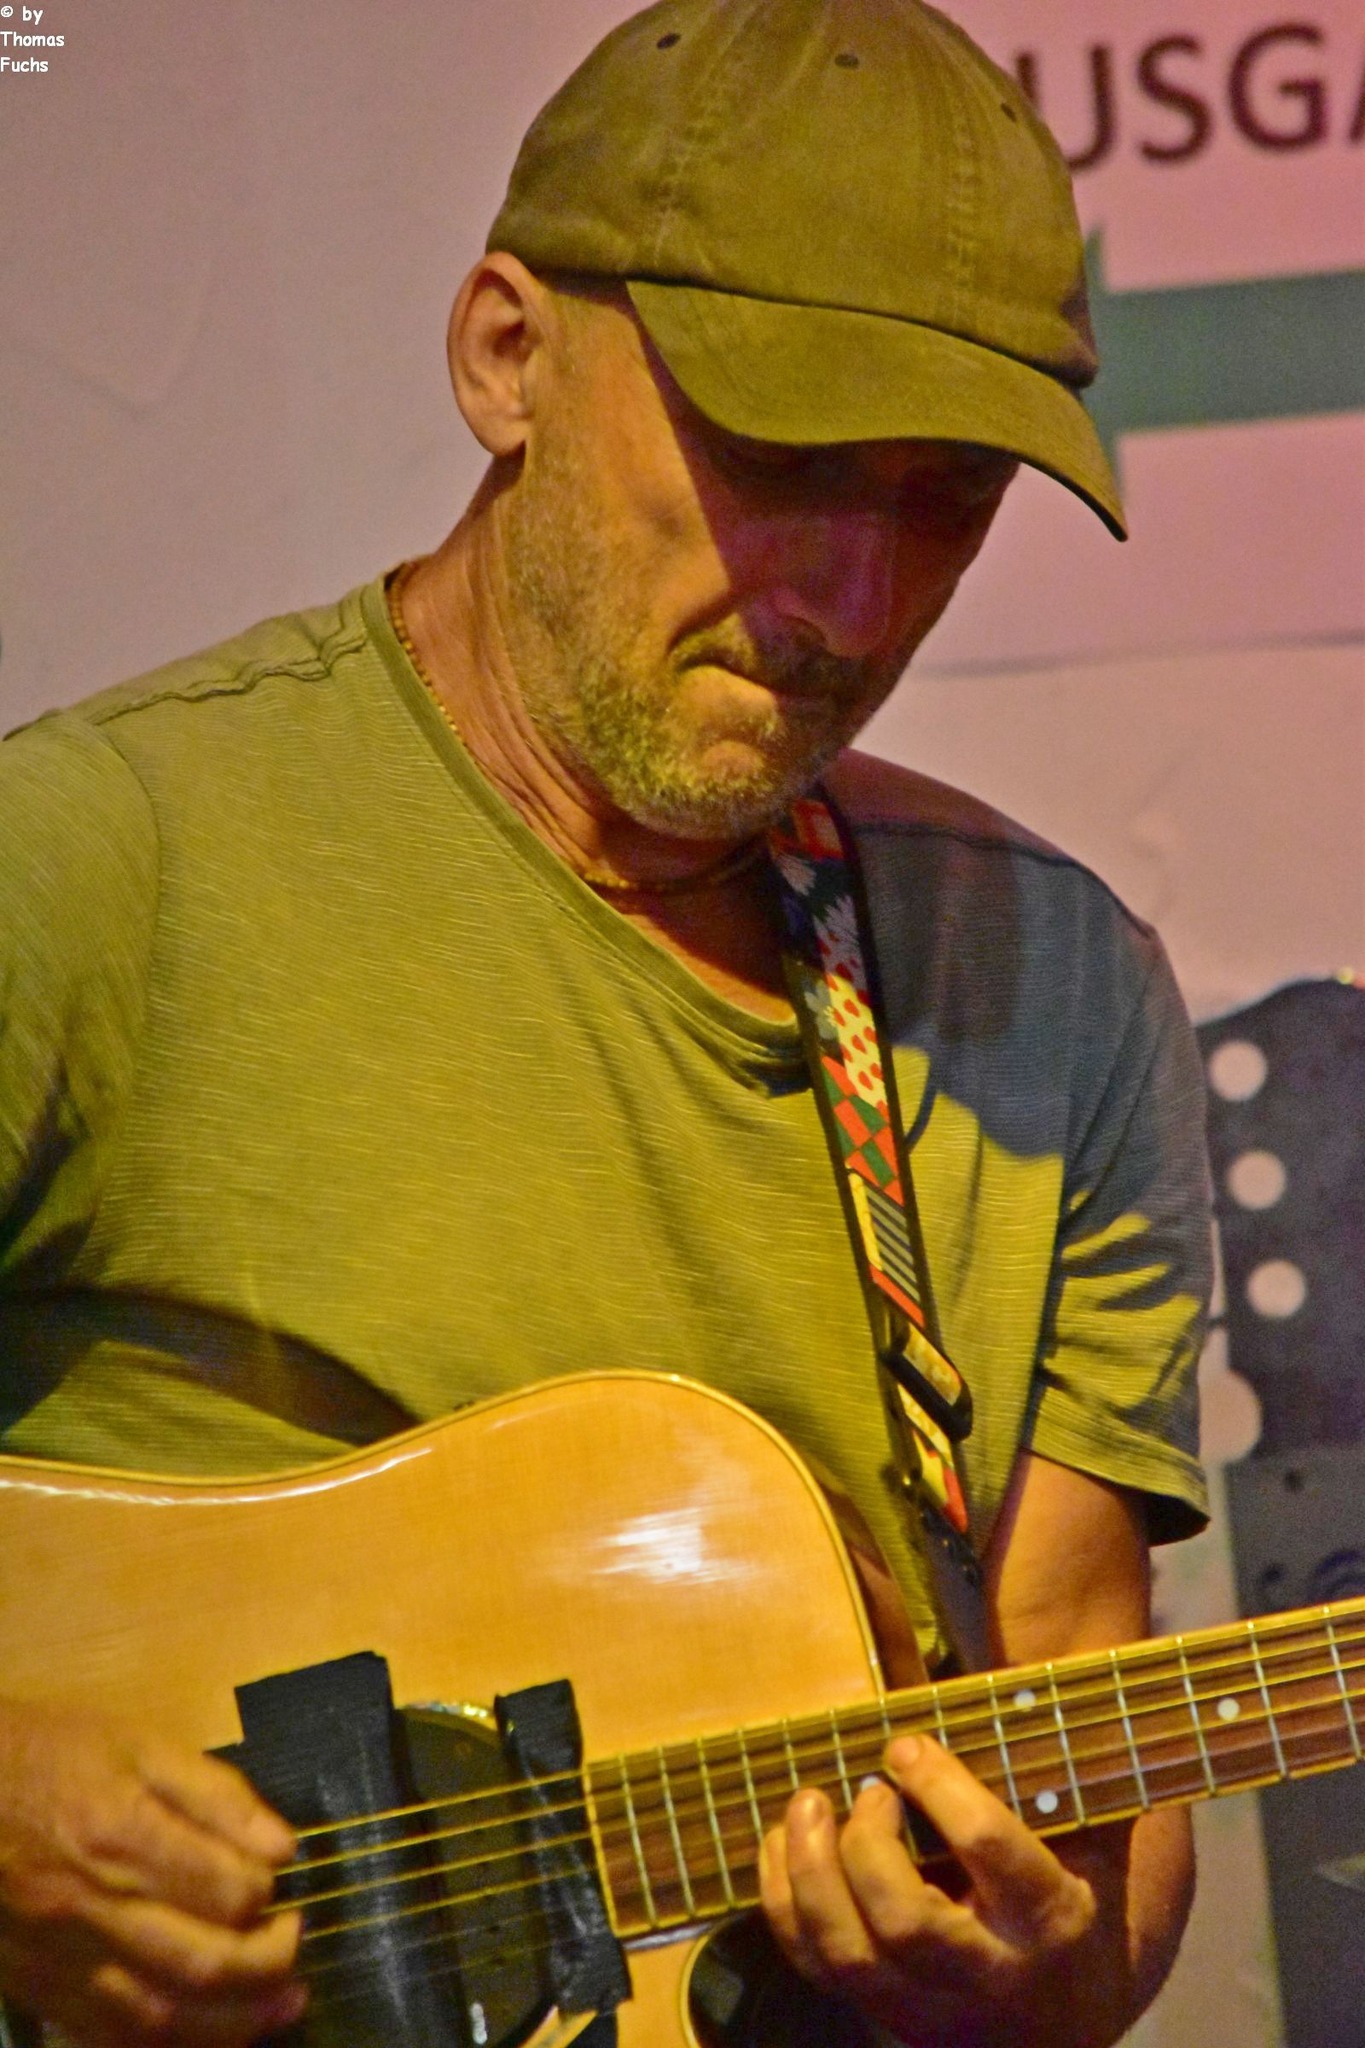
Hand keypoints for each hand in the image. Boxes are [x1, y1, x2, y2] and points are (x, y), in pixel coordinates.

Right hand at [0, 1696, 304, 2045]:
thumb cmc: (51, 1753)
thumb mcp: (137, 1743)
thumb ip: (215, 1794)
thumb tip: (284, 1847)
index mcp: (123, 1835)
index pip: (226, 1891)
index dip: (270, 1895)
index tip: (285, 1883)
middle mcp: (95, 1909)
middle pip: (201, 1965)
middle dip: (268, 1965)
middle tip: (297, 1943)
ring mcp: (64, 1959)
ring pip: (161, 2018)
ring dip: (235, 2023)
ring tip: (283, 2006)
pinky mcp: (40, 1988)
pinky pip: (110, 2037)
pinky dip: (169, 2044)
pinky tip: (208, 2033)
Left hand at [759, 1734, 1136, 2047]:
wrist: (1069, 2022)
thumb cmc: (1076, 1900)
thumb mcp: (1094, 1841)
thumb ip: (1068, 1771)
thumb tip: (1039, 1678)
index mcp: (1048, 1917)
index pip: (989, 1848)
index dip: (939, 1787)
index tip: (905, 1747)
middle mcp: (988, 1972)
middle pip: (906, 1921)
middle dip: (868, 1845)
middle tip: (867, 1791)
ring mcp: (929, 2005)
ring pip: (850, 1955)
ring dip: (812, 1872)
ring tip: (807, 1804)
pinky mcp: (881, 2013)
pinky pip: (815, 1965)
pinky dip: (784, 1900)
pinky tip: (786, 1842)